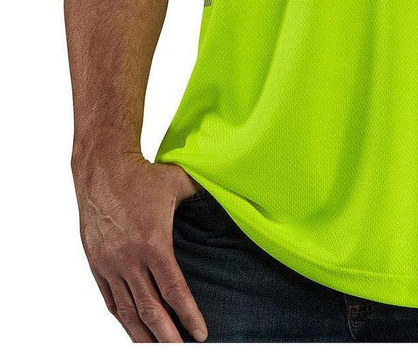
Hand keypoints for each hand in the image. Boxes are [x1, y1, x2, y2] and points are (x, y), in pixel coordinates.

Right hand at [73, 152, 206, 341]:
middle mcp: (129, 258)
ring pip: (128, 310)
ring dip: (143, 336)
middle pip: (150, 309)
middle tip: (182, 354)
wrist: (102, 169)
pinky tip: (134, 330)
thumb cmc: (143, 175)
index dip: (188, 315)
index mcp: (153, 242)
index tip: (201, 333)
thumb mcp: (178, 182)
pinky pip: (111, 300)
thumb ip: (203, 194)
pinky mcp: (97, 263)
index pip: (174, 289)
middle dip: (168, 337)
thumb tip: (232, 194)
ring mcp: (110, 263)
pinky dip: (123, 319)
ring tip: (158, 352)